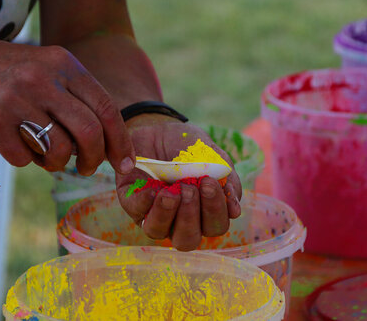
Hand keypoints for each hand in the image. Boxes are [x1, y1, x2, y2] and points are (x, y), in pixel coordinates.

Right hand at [0, 36, 134, 174]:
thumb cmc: (14, 74)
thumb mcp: (51, 70)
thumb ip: (80, 99)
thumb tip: (109, 142)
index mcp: (65, 65)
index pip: (106, 107)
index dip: (120, 140)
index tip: (125, 163)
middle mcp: (43, 80)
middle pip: (89, 131)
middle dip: (95, 158)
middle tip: (89, 168)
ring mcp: (17, 100)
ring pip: (59, 149)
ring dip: (59, 163)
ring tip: (49, 157)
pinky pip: (25, 158)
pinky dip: (29, 161)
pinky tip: (21, 147)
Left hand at [116, 113, 241, 250]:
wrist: (160, 127)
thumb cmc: (191, 148)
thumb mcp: (215, 159)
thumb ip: (228, 182)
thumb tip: (235, 211)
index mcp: (202, 213)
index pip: (214, 227)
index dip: (215, 211)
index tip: (210, 183)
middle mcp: (178, 220)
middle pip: (187, 240)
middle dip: (191, 216)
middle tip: (190, 188)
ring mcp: (152, 213)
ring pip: (158, 232)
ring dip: (168, 214)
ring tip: (171, 191)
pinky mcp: (131, 202)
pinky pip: (136, 213)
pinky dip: (146, 203)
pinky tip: (153, 188)